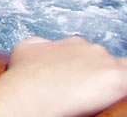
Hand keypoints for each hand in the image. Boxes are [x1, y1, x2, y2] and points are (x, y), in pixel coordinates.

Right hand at [0, 36, 126, 116]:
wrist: (27, 92)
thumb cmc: (23, 75)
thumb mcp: (26, 48)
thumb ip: (43, 44)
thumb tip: (46, 46)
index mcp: (74, 43)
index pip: (93, 56)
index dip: (89, 71)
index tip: (81, 82)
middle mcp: (92, 48)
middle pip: (108, 63)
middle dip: (101, 76)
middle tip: (88, 93)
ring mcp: (106, 62)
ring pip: (121, 72)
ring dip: (110, 83)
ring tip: (97, 98)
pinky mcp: (117, 79)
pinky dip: (122, 90)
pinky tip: (113, 97)